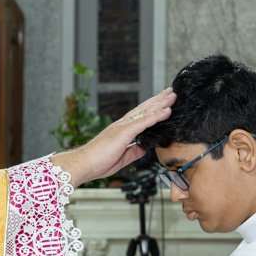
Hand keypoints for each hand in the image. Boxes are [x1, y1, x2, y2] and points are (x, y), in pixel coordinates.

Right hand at [52, 87, 175, 186]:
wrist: (83, 164)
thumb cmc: (97, 162)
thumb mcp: (122, 158)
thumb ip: (134, 151)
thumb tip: (145, 148)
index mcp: (121, 131)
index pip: (140, 116)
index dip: (152, 108)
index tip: (163, 102)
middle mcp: (122, 125)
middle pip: (144, 109)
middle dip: (158, 100)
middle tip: (171, 91)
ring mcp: (122, 127)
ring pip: (145, 112)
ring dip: (160, 103)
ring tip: (172, 95)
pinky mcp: (123, 132)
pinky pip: (143, 122)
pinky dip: (156, 116)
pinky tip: (166, 111)